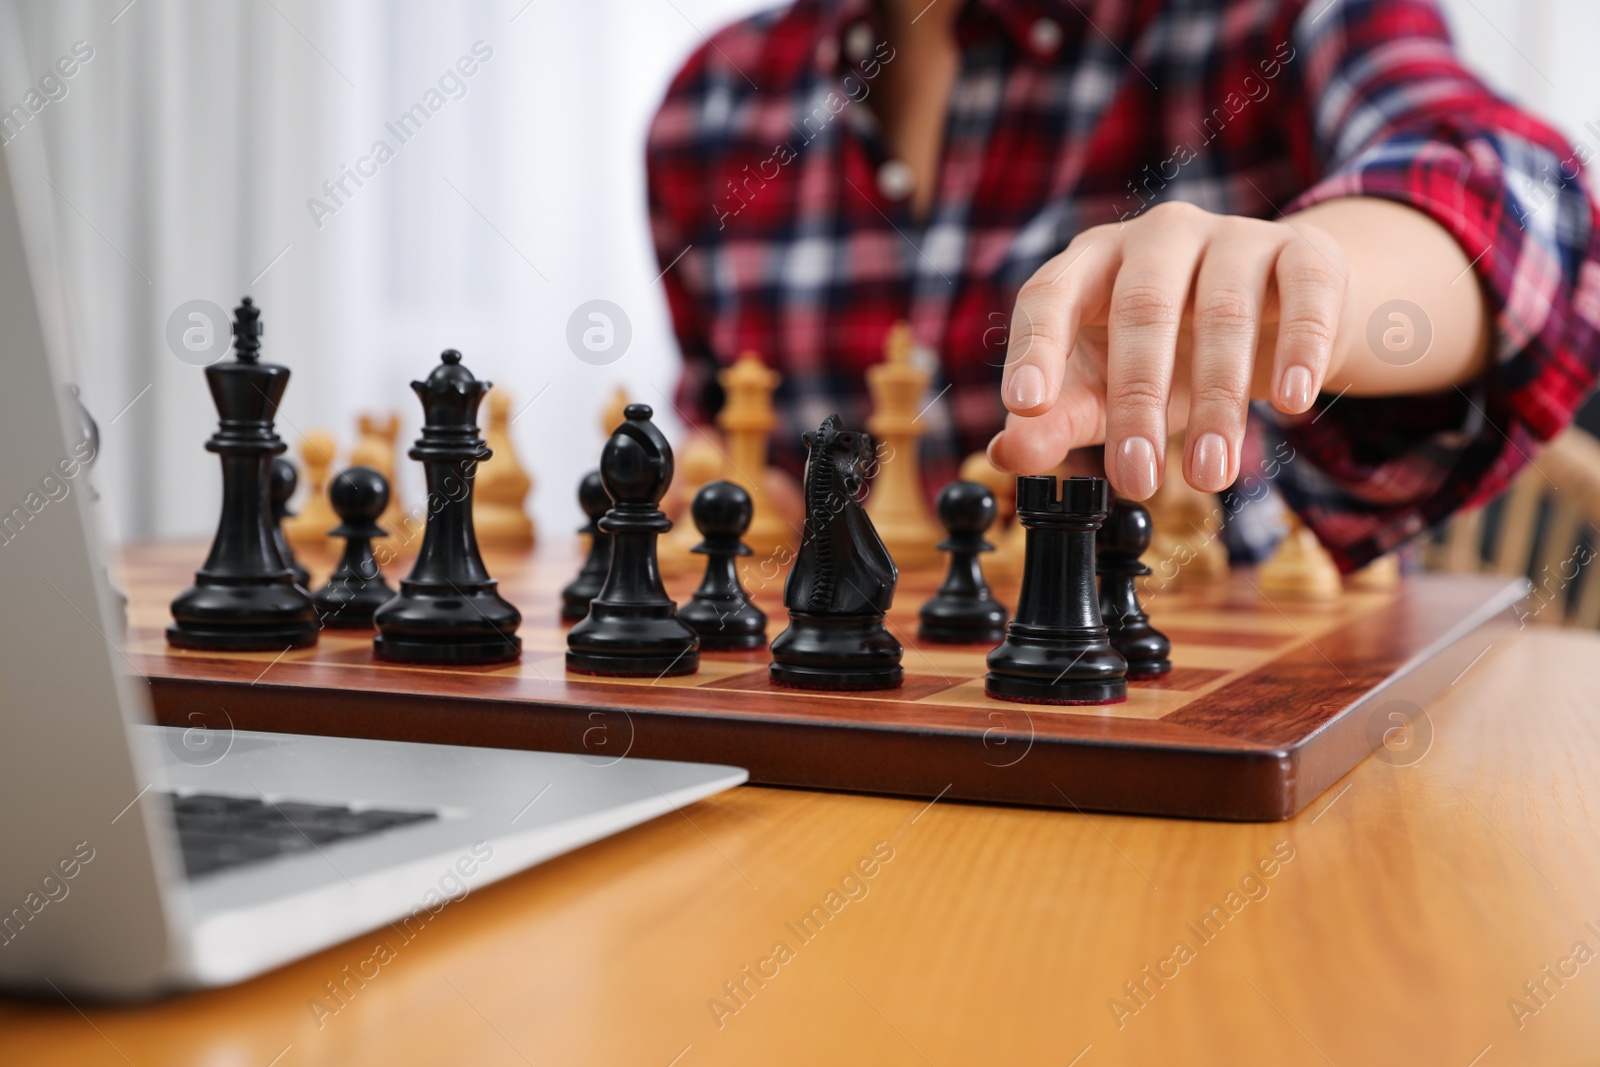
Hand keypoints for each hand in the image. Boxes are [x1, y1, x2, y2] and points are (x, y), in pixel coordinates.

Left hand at [986, 201, 1353, 498]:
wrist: (1279, 317)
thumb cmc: (1171, 354)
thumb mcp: (1105, 391)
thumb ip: (1056, 420)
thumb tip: (1007, 455)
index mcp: (1091, 263)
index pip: (1050, 295)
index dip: (1036, 349)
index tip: (1025, 406)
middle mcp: (1156, 237)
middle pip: (1141, 308)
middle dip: (1137, 401)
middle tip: (1136, 480)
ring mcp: (1231, 236)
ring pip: (1223, 309)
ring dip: (1218, 400)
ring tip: (1210, 473)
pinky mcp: (1301, 251)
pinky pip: (1304, 289)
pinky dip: (1299, 347)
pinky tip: (1291, 402)